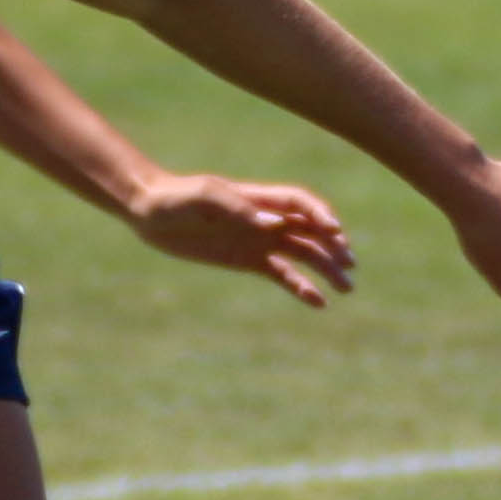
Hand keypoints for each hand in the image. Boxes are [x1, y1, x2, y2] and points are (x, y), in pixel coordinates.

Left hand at [125, 172, 354, 307]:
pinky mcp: (248, 259)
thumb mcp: (204, 197)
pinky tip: (318, 302)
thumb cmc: (176, 197)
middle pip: (310, 230)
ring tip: (346, 288)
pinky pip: (282, 274)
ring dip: (326, 268)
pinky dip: (301, 286)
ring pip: (303, 254)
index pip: (301, 204)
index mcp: (259, 197)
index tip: (334, 232)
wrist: (150, 213)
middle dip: (333, 246)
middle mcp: (266, 218)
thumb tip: (273, 223)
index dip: (320, 215)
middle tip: (350, 265)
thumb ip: (238, 208)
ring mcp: (259, 239)